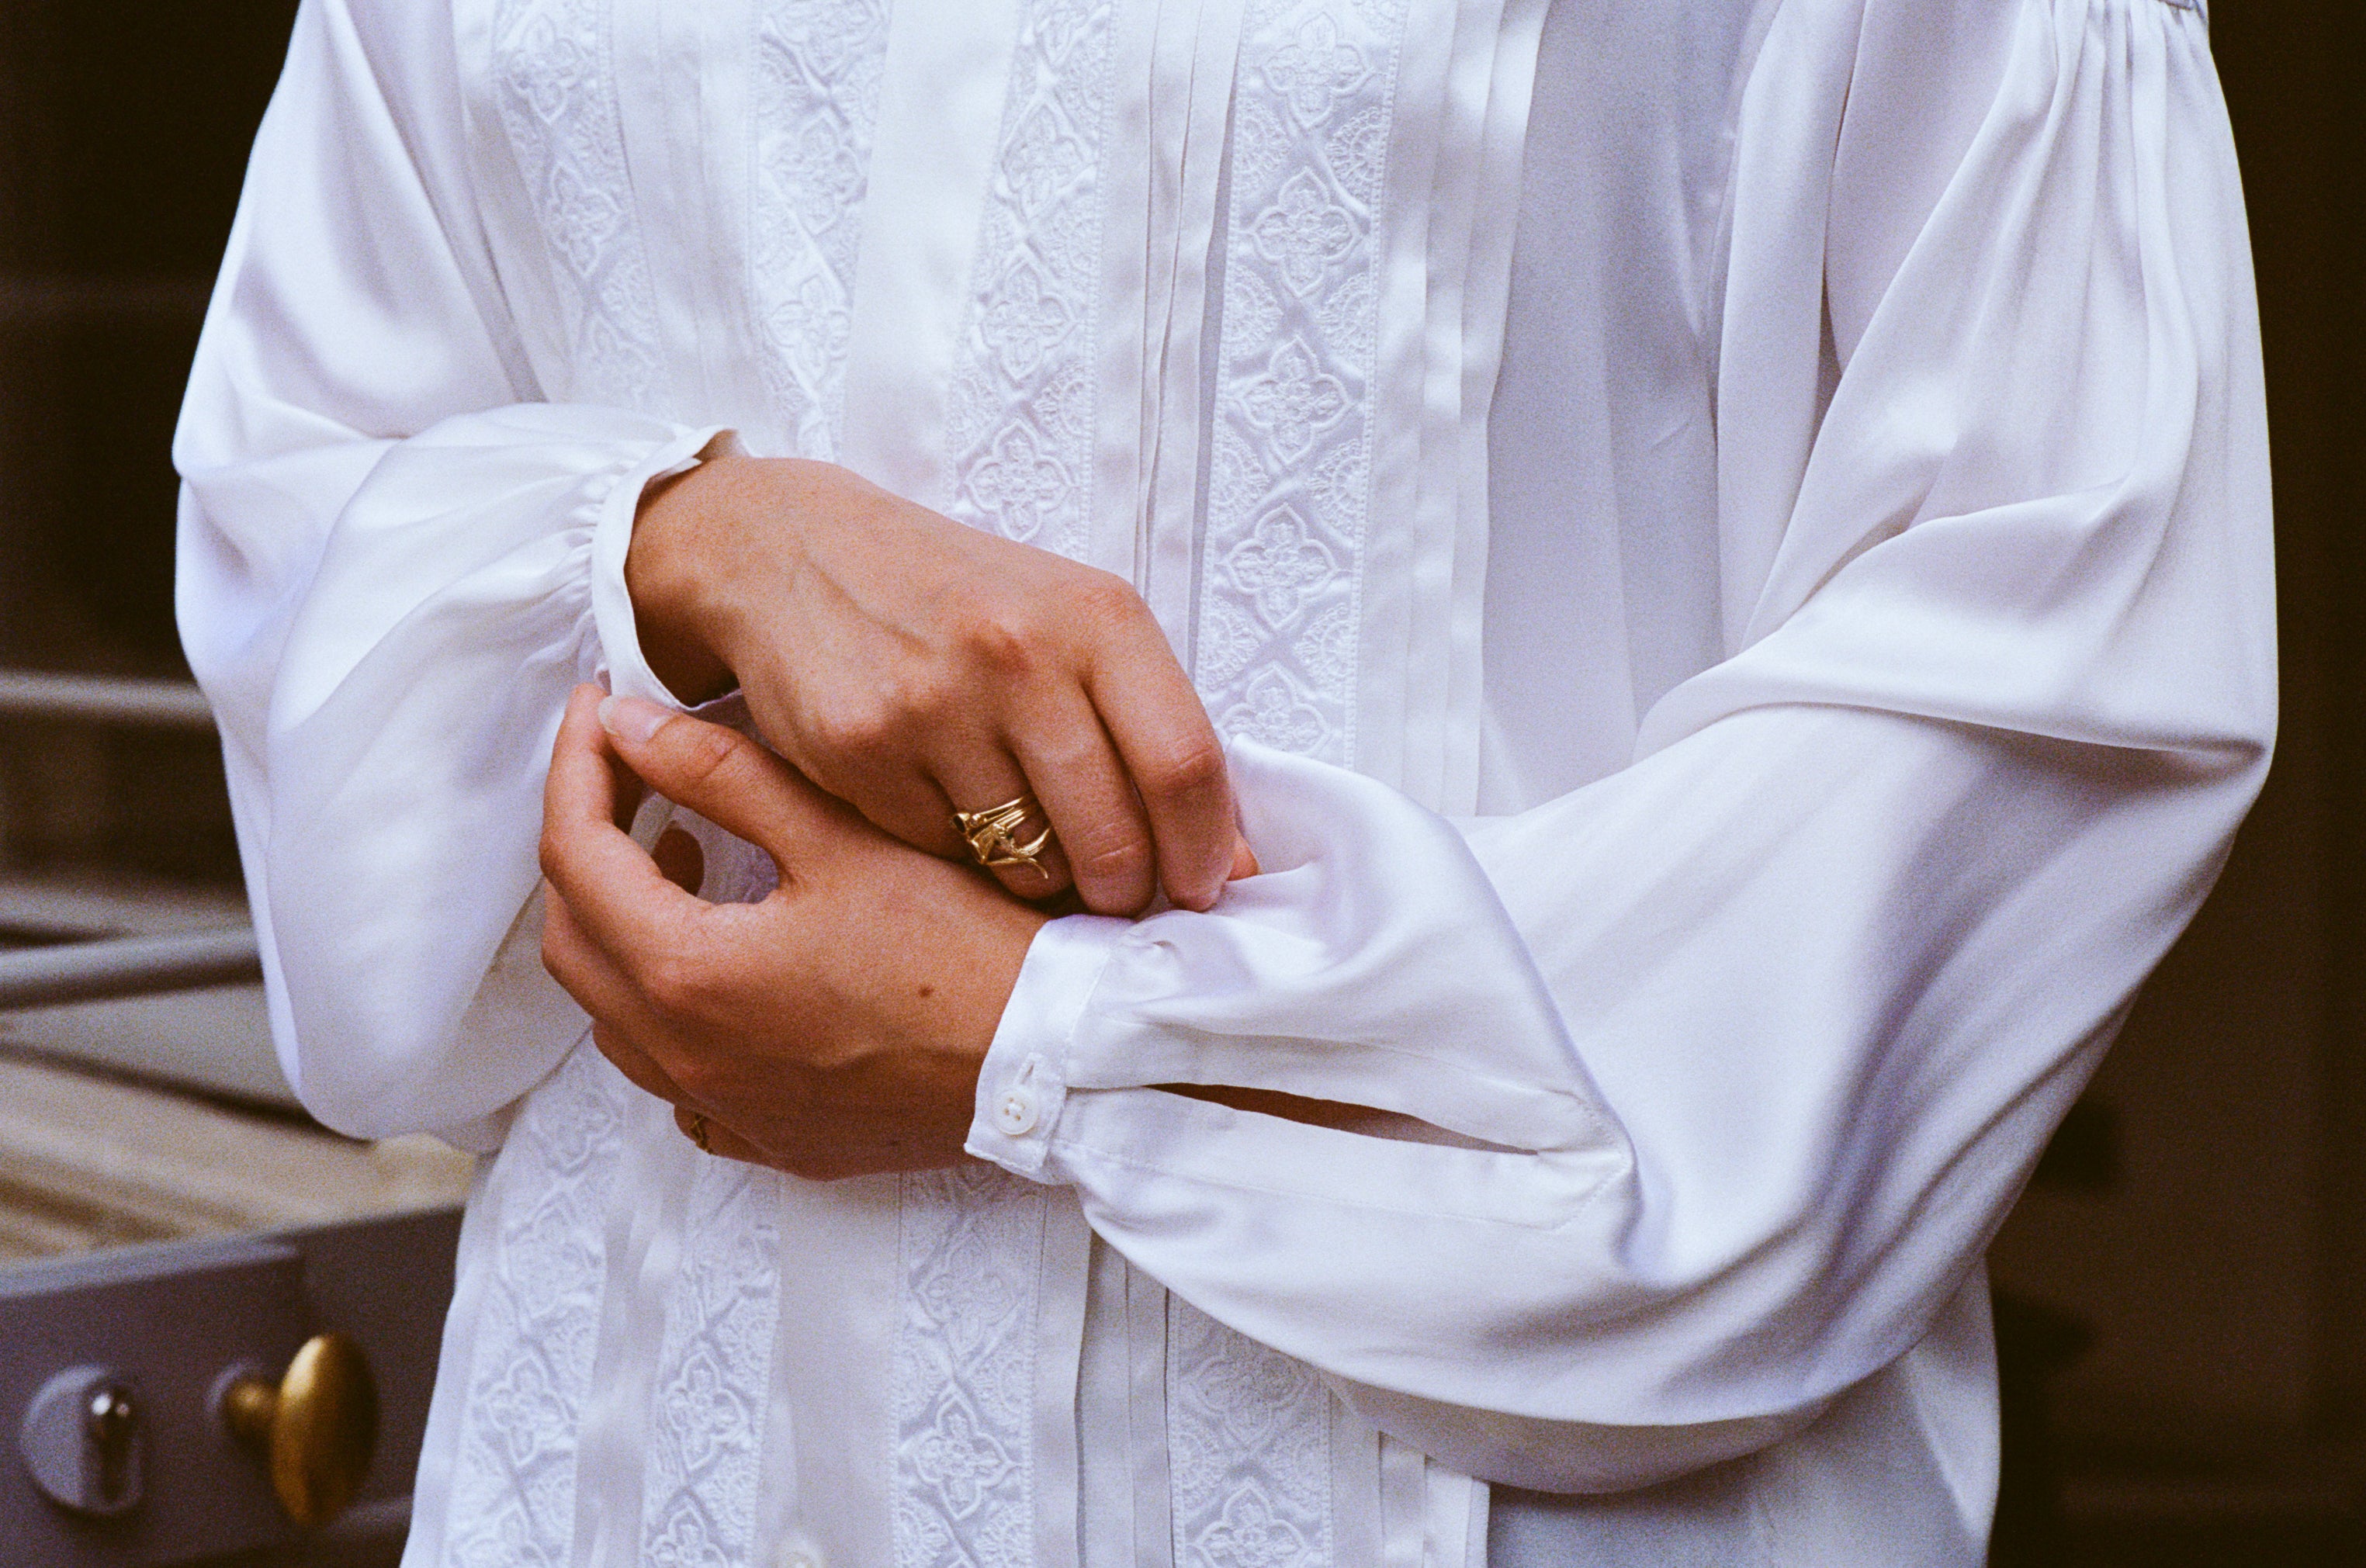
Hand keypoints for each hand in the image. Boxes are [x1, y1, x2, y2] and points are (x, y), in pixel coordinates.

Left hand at [537, 684, 1047, 1179]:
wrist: (1053, 1065)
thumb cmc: (966, 952)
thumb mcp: (842, 838)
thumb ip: (722, 774)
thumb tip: (626, 725)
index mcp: (688, 974)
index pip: (574, 855)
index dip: (576, 769)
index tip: (596, 714)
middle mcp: (686, 1058)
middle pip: (575, 940)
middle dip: (588, 846)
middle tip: (637, 778)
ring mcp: (727, 1110)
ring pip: (617, 1017)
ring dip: (626, 932)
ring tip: (686, 861)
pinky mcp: (774, 1140)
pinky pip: (679, 1085)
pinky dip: (672, 1019)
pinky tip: (727, 975)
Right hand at [628, 450, 1241, 914]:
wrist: (793, 550)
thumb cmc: (958, 597)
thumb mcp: (1068, 619)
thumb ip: (1150, 723)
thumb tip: (1229, 859)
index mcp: (1097, 615)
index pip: (1184, 763)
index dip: (1204, 850)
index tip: (1203, 892)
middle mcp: (1020, 655)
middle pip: (1112, 835)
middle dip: (1124, 890)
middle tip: (1113, 894)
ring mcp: (935, 704)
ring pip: (1026, 862)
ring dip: (1037, 876)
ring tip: (1019, 833)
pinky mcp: (861, 749)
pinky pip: (941, 856)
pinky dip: (954, 855)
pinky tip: (940, 800)